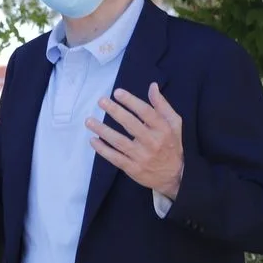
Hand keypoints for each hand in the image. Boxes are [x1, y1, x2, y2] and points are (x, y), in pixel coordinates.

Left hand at [87, 82, 184, 199]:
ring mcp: (141, 157)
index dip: (131, 101)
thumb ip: (162, 105)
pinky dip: (103, 149)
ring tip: (89, 120)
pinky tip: (93, 140)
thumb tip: (152, 86)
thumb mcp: (173, 124)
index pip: (146, 112)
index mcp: (163, 129)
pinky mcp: (132, 168)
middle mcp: (152, 142)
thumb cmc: (171, 145)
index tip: (117, 93)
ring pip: (120, 142)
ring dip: (103, 130)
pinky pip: (115, 158)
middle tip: (101, 101)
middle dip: (115, 111)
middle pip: (131, 125)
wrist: (174, 176)